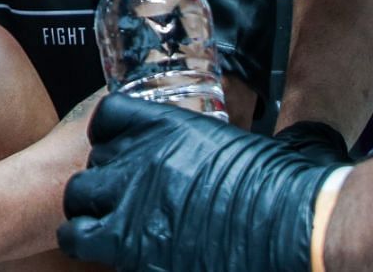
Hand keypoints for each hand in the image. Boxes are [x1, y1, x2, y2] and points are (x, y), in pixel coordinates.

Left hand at [58, 94, 348, 271]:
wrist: (297, 230)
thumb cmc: (285, 188)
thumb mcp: (249, 144)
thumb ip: (223, 143)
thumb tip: (258, 142)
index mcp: (168, 127)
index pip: (109, 117)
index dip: (110, 136)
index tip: (120, 151)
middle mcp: (141, 161)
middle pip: (89, 165)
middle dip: (100, 184)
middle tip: (122, 202)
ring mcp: (132, 206)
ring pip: (76, 206)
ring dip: (88, 219)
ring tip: (107, 233)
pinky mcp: (132, 251)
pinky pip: (84, 242)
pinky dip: (92, 249)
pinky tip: (118, 255)